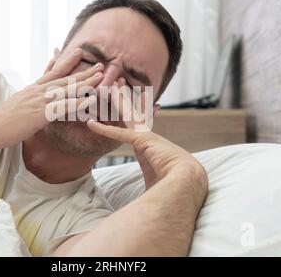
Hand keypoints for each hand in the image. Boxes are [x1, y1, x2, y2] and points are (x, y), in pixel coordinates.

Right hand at [0, 48, 103, 148]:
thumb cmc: (2, 119)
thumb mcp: (19, 103)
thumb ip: (31, 98)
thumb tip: (37, 96)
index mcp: (33, 88)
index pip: (53, 71)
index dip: (68, 62)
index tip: (79, 53)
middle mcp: (38, 91)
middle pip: (65, 78)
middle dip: (84, 71)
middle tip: (100, 64)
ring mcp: (40, 100)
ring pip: (67, 89)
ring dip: (86, 82)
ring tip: (101, 76)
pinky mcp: (41, 113)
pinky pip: (64, 107)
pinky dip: (79, 103)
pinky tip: (90, 100)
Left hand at [87, 80, 206, 189]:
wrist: (188, 182)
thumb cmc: (174, 185)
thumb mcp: (156, 181)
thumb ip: (150, 183)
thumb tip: (145, 199)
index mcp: (151, 144)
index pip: (137, 125)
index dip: (131, 111)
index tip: (129, 101)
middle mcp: (149, 136)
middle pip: (133, 112)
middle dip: (124, 96)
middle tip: (117, 82)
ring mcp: (147, 136)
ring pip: (128, 114)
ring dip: (117, 100)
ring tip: (109, 85)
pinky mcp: (143, 142)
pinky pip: (119, 135)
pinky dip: (104, 130)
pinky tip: (91, 124)